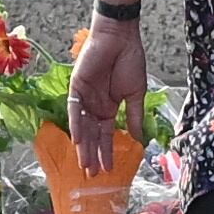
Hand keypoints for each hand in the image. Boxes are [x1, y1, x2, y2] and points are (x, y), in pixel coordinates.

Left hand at [70, 19, 147, 172]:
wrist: (121, 38)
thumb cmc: (130, 61)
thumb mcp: (135, 93)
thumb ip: (134, 116)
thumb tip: (139, 139)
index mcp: (109, 108)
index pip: (105, 135)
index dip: (107, 152)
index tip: (110, 170)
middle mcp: (94, 106)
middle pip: (92, 135)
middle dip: (93, 155)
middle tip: (93, 175)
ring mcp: (84, 98)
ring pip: (82, 127)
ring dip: (83, 145)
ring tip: (86, 164)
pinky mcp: (76, 88)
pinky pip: (75, 109)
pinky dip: (76, 124)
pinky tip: (78, 139)